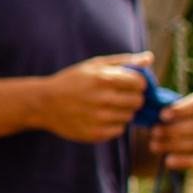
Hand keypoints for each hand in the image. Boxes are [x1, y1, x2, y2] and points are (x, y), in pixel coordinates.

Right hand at [34, 51, 150, 143]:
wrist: (43, 103)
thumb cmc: (71, 81)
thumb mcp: (93, 65)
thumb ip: (123, 62)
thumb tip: (149, 58)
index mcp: (103, 79)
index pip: (140, 84)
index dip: (137, 84)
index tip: (128, 84)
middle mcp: (102, 99)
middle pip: (138, 102)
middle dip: (131, 98)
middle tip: (117, 96)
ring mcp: (99, 118)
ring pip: (129, 117)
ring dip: (122, 112)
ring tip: (105, 107)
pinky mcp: (95, 133)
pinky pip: (119, 130)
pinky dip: (113, 124)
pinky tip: (99, 117)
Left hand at [150, 90, 192, 169]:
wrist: (163, 133)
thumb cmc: (160, 115)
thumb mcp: (158, 107)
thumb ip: (157, 105)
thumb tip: (151, 104)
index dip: (181, 110)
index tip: (162, 116)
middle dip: (174, 130)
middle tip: (154, 132)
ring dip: (175, 145)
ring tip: (153, 146)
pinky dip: (186, 161)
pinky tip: (168, 161)